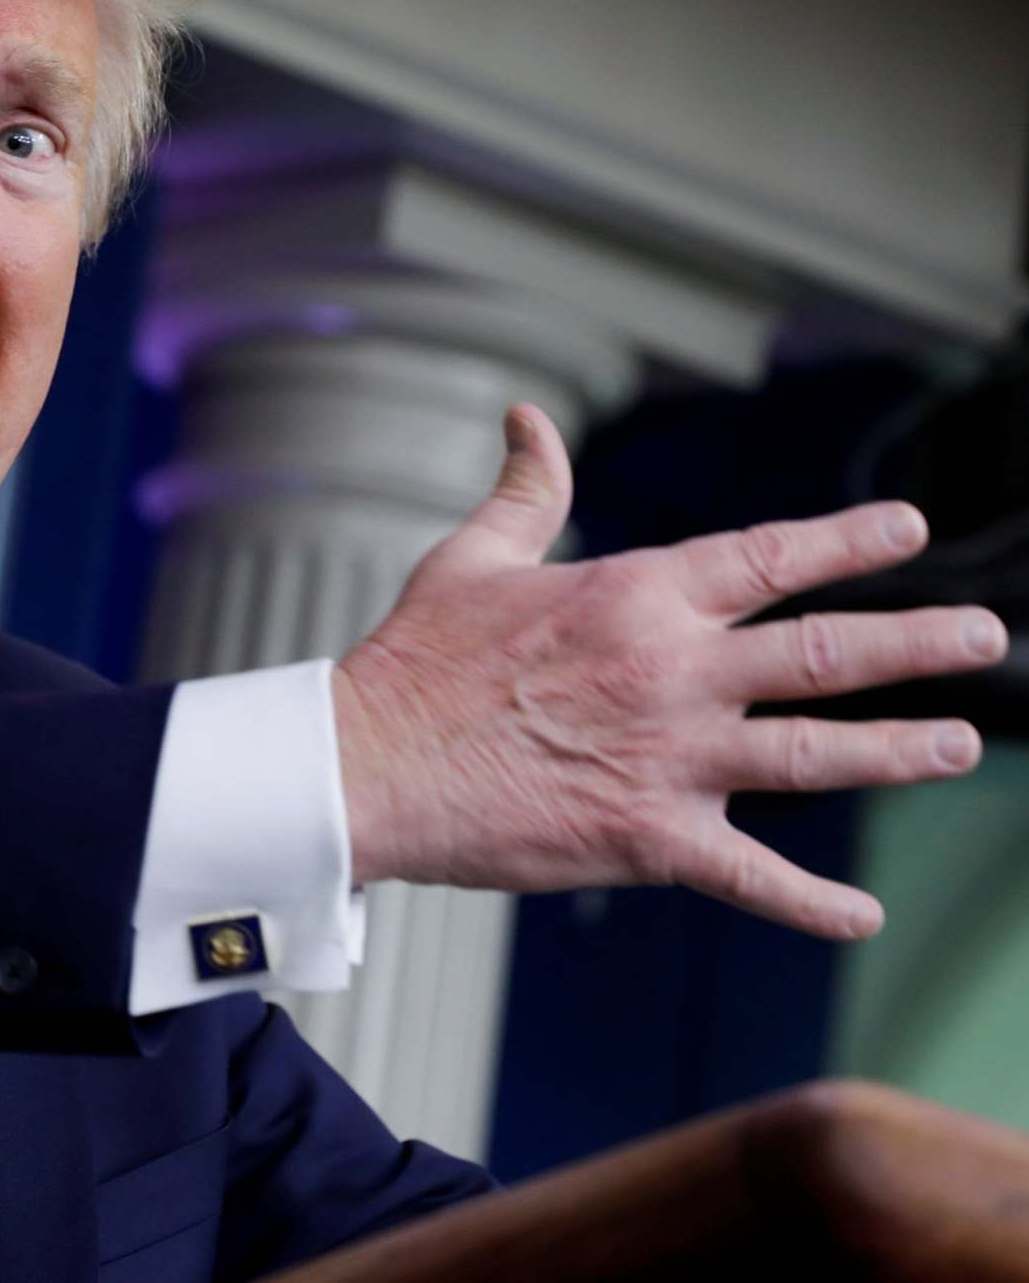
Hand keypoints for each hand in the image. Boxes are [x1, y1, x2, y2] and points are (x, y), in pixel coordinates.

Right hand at [331, 403, 1007, 938]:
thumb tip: (529, 419)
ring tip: (959, 744)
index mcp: (634, 595)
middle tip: (986, 636)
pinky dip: (812, 902)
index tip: (909, 531)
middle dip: (916, 643)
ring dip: (897, 749)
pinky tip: (861, 915)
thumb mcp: (471, 559)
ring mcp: (669, 757)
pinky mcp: (648, 837)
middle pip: (823, 652)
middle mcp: (671, 670)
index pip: (766, 557)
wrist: (369, 764)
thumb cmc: (415, 661)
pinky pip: (751, 874)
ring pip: (815, 752)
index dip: (846, 541)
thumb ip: (524, 490)